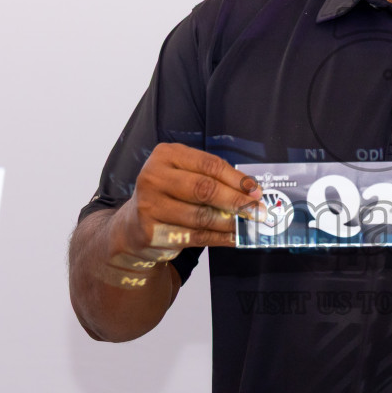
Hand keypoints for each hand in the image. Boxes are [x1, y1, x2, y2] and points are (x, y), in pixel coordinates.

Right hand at [108, 142, 262, 261]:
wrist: (133, 225)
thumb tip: (251, 191)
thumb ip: (213, 179)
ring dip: (230, 222)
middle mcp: (153, 176)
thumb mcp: (186, 176)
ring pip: (201, 216)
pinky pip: (195, 236)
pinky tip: (234, 237)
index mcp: (166, 155)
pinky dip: (220, 238)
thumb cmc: (169, 195)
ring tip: (248, 225)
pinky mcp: (152, 231)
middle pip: (205, 189)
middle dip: (236, 201)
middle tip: (258, 210)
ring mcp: (149, 205)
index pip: (209, 165)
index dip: (237, 179)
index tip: (256, 191)